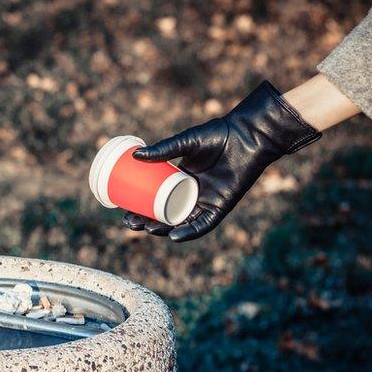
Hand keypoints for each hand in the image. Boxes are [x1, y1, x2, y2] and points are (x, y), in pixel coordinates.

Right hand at [123, 81, 320, 241]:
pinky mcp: (220, 207)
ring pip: (182, 223)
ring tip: (146, 228)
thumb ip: (163, 150)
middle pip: (166, 215)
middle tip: (131, 222)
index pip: (157, 200)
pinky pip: (204, 225)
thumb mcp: (186, 142)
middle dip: (147, 223)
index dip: (141, 208)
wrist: (246, 136)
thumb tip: (135, 155)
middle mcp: (193, 194)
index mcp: (182, 180)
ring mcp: (206, 202)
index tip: (124, 210)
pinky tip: (174, 236)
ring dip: (164, 230)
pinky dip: (189, 232)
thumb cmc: (218, 135)